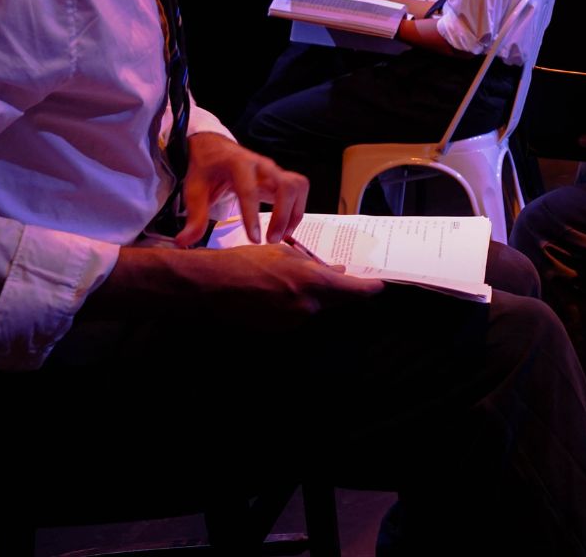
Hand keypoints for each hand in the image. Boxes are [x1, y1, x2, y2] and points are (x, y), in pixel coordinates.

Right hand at [93, 241, 383, 328]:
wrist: (207, 287)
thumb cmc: (245, 261)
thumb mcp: (283, 252)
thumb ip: (314, 264)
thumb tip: (336, 269)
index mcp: (313, 283)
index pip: (357, 292)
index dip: (371, 288)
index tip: (379, 285)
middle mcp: (307, 307)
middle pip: (339, 302)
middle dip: (341, 290)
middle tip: (337, 275)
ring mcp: (292, 324)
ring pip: (317, 309)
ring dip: (315, 297)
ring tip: (293, 279)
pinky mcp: (277, 333)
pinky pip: (297, 318)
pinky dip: (296, 306)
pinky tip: (279, 293)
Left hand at [179, 133, 307, 247]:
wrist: (215, 148)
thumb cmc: (205, 169)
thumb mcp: (194, 190)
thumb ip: (194, 217)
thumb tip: (183, 242)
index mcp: (238, 163)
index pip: (249, 190)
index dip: (253, 215)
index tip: (254, 240)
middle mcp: (262, 164)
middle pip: (284, 186)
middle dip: (282, 215)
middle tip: (270, 240)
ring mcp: (274, 169)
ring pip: (297, 187)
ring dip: (294, 213)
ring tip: (281, 235)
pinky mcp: (281, 177)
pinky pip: (299, 190)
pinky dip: (297, 209)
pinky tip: (285, 227)